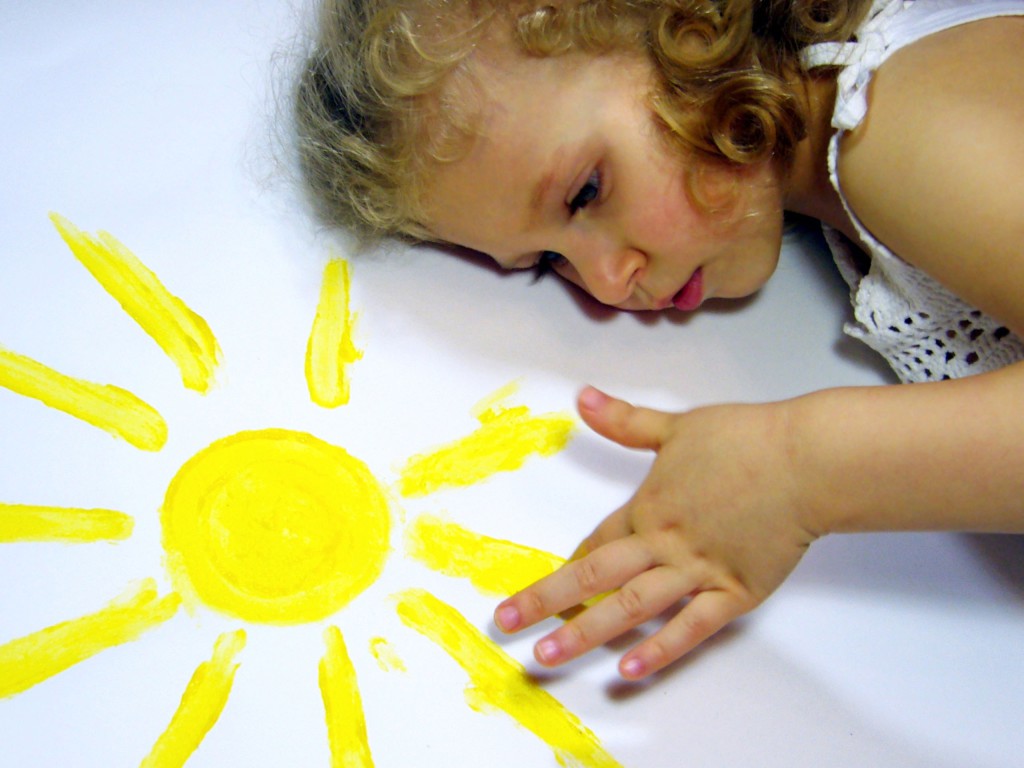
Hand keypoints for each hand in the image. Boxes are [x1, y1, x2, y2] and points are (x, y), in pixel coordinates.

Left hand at [494, 386, 817, 679]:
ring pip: (631, 608)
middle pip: (595, 577)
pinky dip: (659, 650)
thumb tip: (583, 396)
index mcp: (648, 507)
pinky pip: (690, 628)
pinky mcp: (734, 592)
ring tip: (548, 655)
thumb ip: (625, 420)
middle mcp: (663, 543)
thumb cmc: (746, 439)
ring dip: (586, 632)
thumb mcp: (676, 425)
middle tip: (507, 625)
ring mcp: (696, 571)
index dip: (567, 566)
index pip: (597, 543)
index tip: (541, 590)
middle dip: (547, 602)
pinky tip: (629, 670)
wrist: (805, 461)